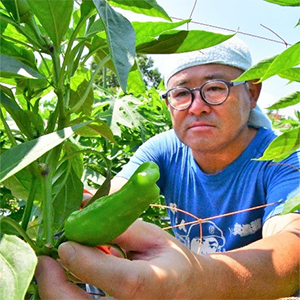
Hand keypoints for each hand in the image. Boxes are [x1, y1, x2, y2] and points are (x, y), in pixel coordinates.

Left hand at [35, 220, 200, 298]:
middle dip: (56, 286)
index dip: (89, 264)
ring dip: (57, 290)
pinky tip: (66, 275)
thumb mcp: (151, 236)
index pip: (122, 281)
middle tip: (45, 259)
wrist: (186, 288)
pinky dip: (66, 295)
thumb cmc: (170, 259)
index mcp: (156, 283)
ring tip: (51, 265)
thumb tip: (83, 206)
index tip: (65, 244)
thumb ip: (120, 226)